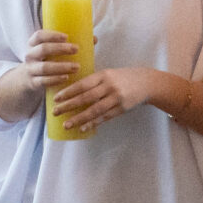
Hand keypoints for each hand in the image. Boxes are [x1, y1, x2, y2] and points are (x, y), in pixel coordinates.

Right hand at [22, 28, 79, 94]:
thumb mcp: (52, 50)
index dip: (52, 35)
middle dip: (60, 48)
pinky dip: (55, 79)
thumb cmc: (46, 60)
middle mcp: (30, 55)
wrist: (27, 79)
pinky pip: (43, 81)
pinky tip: (66, 78)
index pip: (39, 35)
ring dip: (61, 67)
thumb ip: (70, 43)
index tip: (66, 36)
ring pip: (44, 67)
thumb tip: (93, 39)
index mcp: (33, 43)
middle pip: (43, 49)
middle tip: (76, 49)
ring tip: (77, 67)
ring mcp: (30, 69)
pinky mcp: (33, 82)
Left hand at [48, 65, 168, 134]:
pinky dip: (93, 123)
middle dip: (69, 106)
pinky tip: (83, 128)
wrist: (147, 83)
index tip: (56, 98)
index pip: (82, 84)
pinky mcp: (122, 109)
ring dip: (79, 118)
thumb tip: (72, 93)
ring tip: (67, 124)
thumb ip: (94, 82)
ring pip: (94, 110)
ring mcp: (116, 98)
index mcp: (104, 75)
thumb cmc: (123, 78)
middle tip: (55, 112)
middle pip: (86, 97)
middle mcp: (109, 86)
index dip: (68, 92)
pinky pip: (104, 118)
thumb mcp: (109, 74)